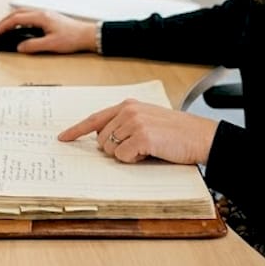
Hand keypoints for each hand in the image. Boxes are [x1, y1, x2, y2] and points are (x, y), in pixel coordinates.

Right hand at [0, 9, 95, 53]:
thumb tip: (20, 47)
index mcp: (41, 17)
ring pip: (24, 14)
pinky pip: (30, 16)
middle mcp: (42, 13)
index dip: (4, 25)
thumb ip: (33, 46)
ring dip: (13, 20)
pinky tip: (21, 27)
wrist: (87, 35)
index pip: (17, 19)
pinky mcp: (49, 18)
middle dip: (6, 21)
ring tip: (6, 28)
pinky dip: (21, 21)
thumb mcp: (51, 45)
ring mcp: (46, 14)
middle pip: (18, 14)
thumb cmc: (73, 37)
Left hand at [58, 100, 218, 164]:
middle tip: (140, 147)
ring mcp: (134, 123)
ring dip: (126, 155)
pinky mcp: (142, 137)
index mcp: (128, 105)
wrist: (200, 136)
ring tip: (148, 148)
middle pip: (101, 140)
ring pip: (111, 150)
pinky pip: (124, 158)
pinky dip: (135, 160)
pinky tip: (151, 152)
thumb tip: (103, 141)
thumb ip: (125, 124)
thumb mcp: (147, 120)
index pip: (95, 118)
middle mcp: (128, 111)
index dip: (77, 130)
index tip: (63, 138)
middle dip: (115, 149)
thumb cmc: (176, 133)